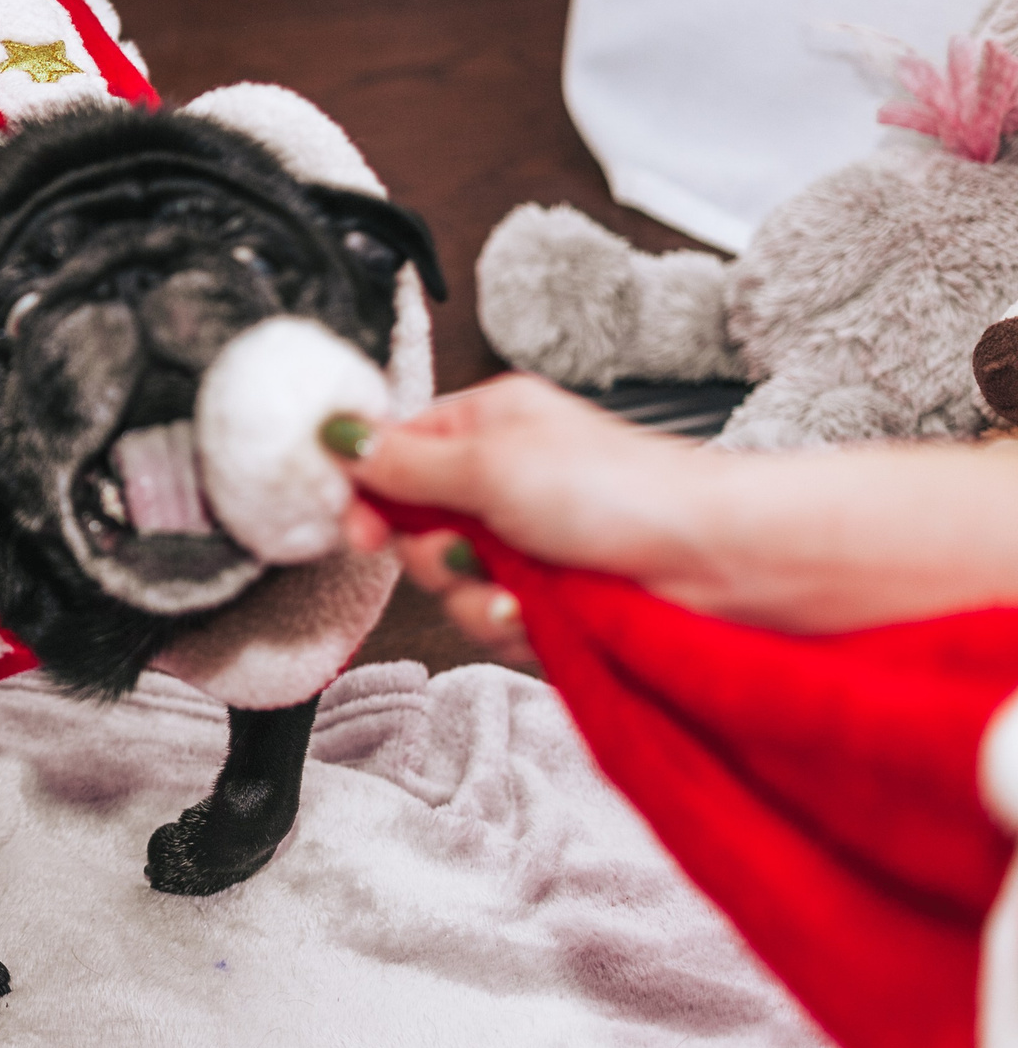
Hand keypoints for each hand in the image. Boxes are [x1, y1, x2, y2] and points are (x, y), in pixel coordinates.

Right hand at [334, 374, 709, 659]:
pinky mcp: (548, 592)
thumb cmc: (623, 493)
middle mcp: (504, 477)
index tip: (363, 528)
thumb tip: (336, 437)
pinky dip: (510, 623)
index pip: (394, 452)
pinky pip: (490, 618)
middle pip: (414, 526)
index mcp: (487, 424)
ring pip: (449, 582)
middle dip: (433, 556)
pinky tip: (543, 614)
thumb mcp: (488, 465)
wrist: (711, 563)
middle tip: (464, 553)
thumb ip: (401, 461)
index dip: (371, 494)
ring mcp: (526, 538)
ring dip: (474, 596)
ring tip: (518, 590)